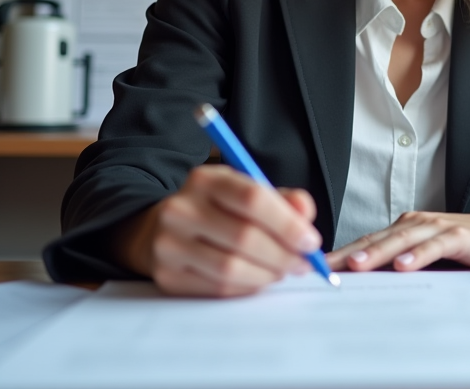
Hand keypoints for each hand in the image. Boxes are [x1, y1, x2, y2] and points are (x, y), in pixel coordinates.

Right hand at [117, 164, 322, 297]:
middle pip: (244, 237)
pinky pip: (218, 288)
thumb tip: (305, 213)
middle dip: (283, 254)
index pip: (252, 198)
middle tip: (302, 263)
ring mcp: (169, 244)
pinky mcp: (167, 276)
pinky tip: (257, 279)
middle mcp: (181, 209)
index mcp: (205, 179)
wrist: (159, 229)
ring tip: (281, 271)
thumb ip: (281, 200)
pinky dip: (247, 287)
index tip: (310, 240)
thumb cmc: (216, 211)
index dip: (287, 223)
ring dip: (267, 274)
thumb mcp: (245, 192)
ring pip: (231, 268)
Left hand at [327, 206, 469, 272]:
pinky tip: (404, 267)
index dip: (342, 254)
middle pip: (376, 238)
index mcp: (404, 227)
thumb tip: (364, 287)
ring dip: (377, 252)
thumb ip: (399, 265)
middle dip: (349, 253)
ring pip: (401, 240)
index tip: (316, 269)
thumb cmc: (464, 248)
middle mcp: (415, 223)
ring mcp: (436, 227)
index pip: (366, 241)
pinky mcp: (459, 235)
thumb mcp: (426, 257)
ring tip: (357, 267)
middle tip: (324, 268)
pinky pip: (435, 246)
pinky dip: (418, 256)